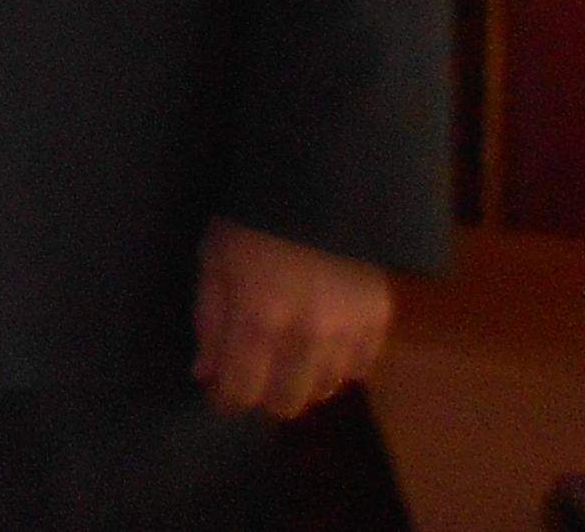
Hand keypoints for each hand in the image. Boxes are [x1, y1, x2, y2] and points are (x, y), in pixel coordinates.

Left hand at [193, 220, 392, 418]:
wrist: (319, 183)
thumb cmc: (252, 217)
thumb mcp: (214, 260)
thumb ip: (210, 321)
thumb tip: (206, 373)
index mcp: (258, 318)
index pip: (242, 390)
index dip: (226, 398)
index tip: (220, 392)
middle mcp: (306, 335)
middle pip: (286, 402)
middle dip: (262, 394)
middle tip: (254, 372)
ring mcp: (348, 330)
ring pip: (324, 389)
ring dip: (300, 380)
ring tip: (287, 355)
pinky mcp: (378, 320)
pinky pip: (358, 369)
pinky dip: (338, 365)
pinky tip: (322, 344)